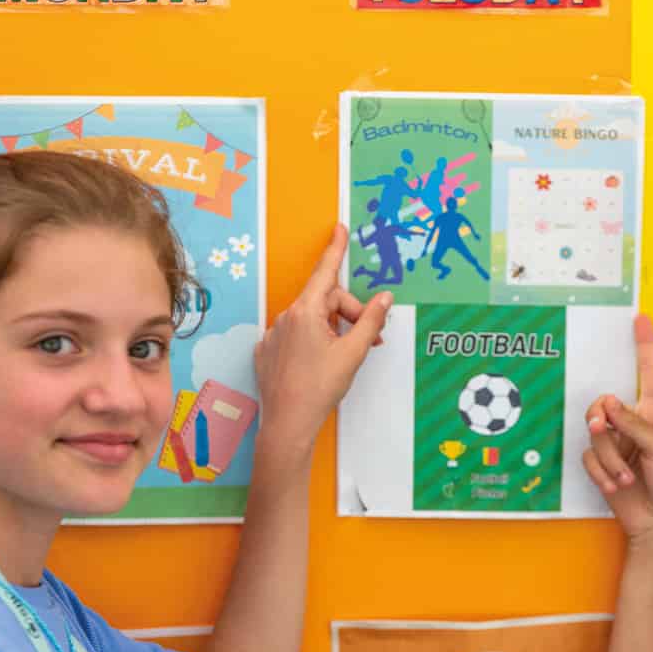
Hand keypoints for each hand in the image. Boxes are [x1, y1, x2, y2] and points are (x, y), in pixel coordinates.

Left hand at [254, 224, 391, 447]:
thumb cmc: (320, 388)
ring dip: (333, 330)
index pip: (326, 272)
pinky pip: (295, 337)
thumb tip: (384, 298)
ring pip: (311, 321)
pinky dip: (313, 344)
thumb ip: (371, 320)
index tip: (339, 229)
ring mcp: (274, 335)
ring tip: (345, 356)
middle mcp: (286, 318)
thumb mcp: (353, 352)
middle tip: (370, 339)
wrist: (289, 422)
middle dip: (350, 314)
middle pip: (326, 302)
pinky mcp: (268, 352)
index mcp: (306, 312)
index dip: (335, 249)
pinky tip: (320, 365)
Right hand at [582, 315, 652, 545]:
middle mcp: (634, 424)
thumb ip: (633, 423)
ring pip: (594, 433)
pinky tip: (616, 486)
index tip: (640, 320)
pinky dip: (600, 472)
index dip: (645, 346)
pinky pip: (588, 457)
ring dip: (608, 458)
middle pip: (604, 404)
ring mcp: (618, 444)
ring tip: (626, 477)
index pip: (650, 373)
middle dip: (603, 422)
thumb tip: (607, 402)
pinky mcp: (603, 464)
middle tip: (603, 428)